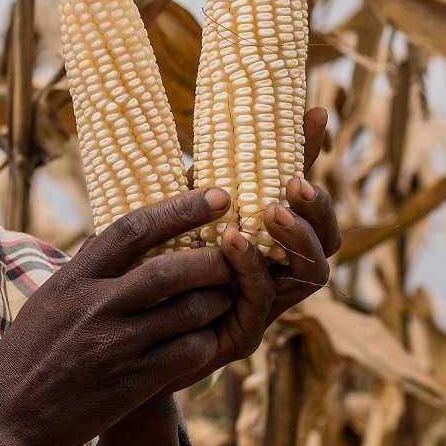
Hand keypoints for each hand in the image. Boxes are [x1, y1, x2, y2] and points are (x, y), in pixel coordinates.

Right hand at [0, 187, 241, 445]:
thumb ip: (88, 273)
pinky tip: (206, 341)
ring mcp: (115, 346)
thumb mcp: (49, 303)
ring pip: (188, 311)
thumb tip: (128, 240)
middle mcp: (94, 307)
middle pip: (170, 269)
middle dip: (212, 259)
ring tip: (226, 297)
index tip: (217, 195)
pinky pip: (187, 352)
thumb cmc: (26, 359)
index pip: (133, 229)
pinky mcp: (132, 383)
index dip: (180, 208)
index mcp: (72, 280)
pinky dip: (204, 342)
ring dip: (216, 300)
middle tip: (235, 254)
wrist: (5, 421)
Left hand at [154, 106, 343, 393]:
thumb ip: (212, 173)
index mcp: (271, 240)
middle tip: (294, 184)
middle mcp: (280, 272)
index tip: (313, 119)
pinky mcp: (245, 333)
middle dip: (320, 210)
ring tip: (272, 210)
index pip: (309, 202)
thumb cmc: (150, 260)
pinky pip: (263, 298)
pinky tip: (232, 239)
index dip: (313, 158)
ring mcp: (267, 304)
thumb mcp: (184, 207)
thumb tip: (227, 111)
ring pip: (314, 273)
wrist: (117, 328)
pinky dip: (252, 265)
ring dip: (298, 238)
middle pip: (329, 241)